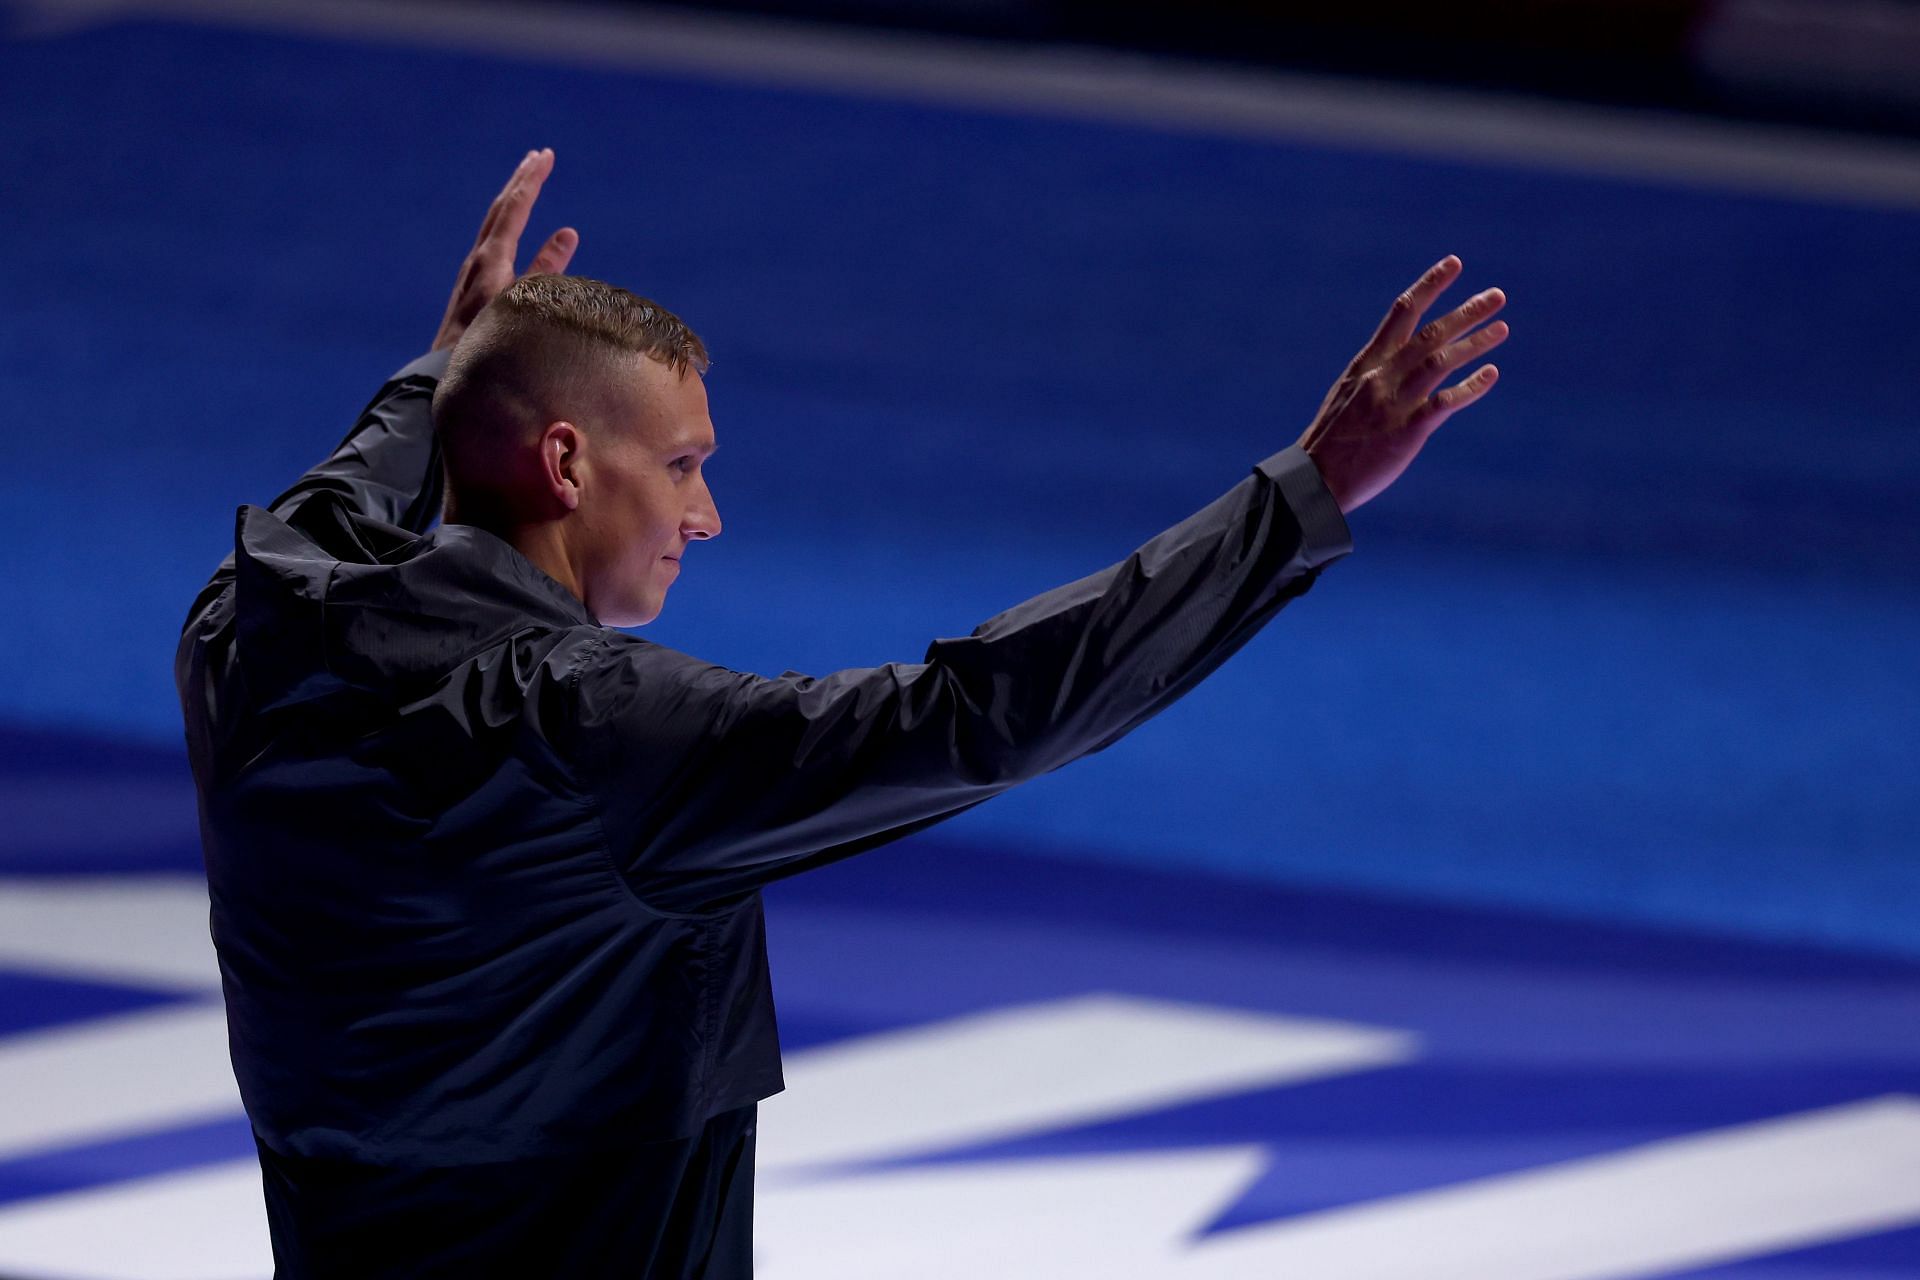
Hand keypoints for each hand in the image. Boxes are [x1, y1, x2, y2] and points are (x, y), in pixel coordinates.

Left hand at [431, 148, 579, 351]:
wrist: (446, 373)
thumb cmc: (491, 344)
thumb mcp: (524, 304)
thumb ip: (546, 268)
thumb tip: (568, 233)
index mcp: (490, 259)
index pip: (514, 208)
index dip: (532, 180)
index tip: (546, 155)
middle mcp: (477, 259)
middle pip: (501, 208)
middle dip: (521, 181)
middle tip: (538, 157)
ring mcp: (472, 271)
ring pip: (494, 224)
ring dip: (512, 201)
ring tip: (525, 184)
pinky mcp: (472, 286)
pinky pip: (493, 242)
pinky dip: (506, 225)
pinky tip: (509, 233)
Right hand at [1295, 256, 1507, 513]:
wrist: (1316, 478)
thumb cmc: (1333, 440)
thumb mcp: (1348, 395)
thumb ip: (1376, 376)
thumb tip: (1401, 362)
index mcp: (1367, 363)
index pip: (1402, 311)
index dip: (1430, 285)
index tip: (1455, 263)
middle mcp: (1382, 375)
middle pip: (1430, 332)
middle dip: (1466, 311)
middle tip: (1497, 295)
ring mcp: (1394, 402)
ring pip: (1440, 360)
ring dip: (1474, 343)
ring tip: (1502, 329)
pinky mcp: (1406, 430)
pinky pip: (1445, 403)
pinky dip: (1470, 387)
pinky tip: (1491, 374)